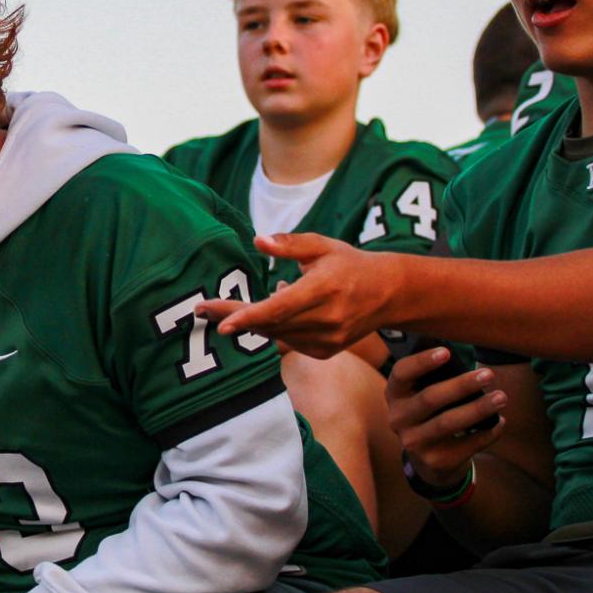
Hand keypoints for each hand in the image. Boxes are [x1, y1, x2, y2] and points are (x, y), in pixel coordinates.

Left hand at [197, 234, 399, 359]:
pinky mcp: (324, 351)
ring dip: (253, 322)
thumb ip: (289, 244)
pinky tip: (278, 311)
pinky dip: (275, 328)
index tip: (221, 323)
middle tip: (203, 310)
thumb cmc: (350, 264)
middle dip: (234, 317)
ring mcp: (326, 340)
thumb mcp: (322, 245)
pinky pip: (288, 342)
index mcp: (323, 289)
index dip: (248, 317)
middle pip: (270, 324)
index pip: (279, 309)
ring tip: (239, 307)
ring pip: (276, 335)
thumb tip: (257, 241)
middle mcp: (325, 319)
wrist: (389, 294)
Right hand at [385, 346, 506, 488]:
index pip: (401, 373)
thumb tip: (470, 365)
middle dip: (462, 385)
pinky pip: (466, 444)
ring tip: (501, 397)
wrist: (429, 459)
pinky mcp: (435, 461)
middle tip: (489, 374)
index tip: (447, 352)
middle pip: (430, 398)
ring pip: (449, 422)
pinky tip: (500, 422)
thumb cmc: (433, 413)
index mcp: (395, 394)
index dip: (422, 362)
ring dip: (478, 408)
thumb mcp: (423, 394)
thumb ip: (437, 379)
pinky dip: (487, 432)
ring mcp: (414, 443)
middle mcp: (398, 419)